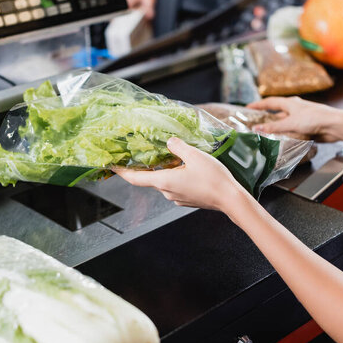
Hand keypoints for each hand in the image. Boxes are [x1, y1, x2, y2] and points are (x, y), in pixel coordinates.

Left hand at [114, 138, 245, 211]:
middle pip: (150, 178)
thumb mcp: (195, 155)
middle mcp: (167, 192)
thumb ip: (178, 147)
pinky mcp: (187, 199)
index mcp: (164, 181)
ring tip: (171, 155)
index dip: (121, 171)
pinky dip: (175, 175)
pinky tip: (186, 167)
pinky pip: (176, 185)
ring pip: (165, 181)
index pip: (135, 178)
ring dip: (165, 169)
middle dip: (147, 165)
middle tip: (142, 151)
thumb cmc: (213, 179)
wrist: (231, 200)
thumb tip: (169, 142)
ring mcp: (177, 197)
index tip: (110, 165)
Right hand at [247, 97, 340, 141]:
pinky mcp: (308, 126)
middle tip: (256, 121)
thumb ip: (273, 127)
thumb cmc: (315, 118)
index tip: (248, 107)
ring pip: (286, 122)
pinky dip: (287, 134)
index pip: (270, 102)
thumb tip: (257, 128)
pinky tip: (284, 140)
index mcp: (290, 103)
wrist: (335, 125)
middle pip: (278, 111)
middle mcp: (296, 108)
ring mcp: (302, 117)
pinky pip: (293, 130)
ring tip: (267, 133)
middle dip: (267, 116)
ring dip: (277, 127)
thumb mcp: (290, 123)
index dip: (258, 105)